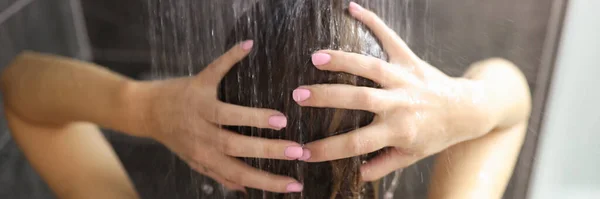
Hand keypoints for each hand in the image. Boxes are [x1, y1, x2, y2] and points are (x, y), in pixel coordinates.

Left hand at [135, 41, 304, 192]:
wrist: (145, 110)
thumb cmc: (175, 136)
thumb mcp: (194, 159)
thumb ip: (219, 174)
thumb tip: (246, 189)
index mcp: (205, 155)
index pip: (241, 173)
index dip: (268, 182)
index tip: (294, 184)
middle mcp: (202, 134)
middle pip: (237, 146)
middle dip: (268, 150)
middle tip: (297, 150)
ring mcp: (199, 108)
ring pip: (227, 115)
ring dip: (254, 117)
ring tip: (281, 120)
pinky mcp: (197, 84)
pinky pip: (215, 70)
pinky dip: (230, 58)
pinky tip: (248, 47)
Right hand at [296, 2, 496, 180]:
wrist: (467, 110)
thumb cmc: (436, 135)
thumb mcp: (411, 156)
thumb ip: (383, 163)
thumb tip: (355, 174)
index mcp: (399, 130)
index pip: (357, 143)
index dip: (328, 149)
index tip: (304, 151)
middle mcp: (401, 103)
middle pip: (359, 99)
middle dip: (327, 97)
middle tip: (299, 96)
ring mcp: (405, 78)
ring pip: (371, 67)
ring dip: (343, 60)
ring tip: (316, 58)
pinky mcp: (410, 60)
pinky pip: (390, 38)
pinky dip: (372, 21)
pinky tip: (352, 9)